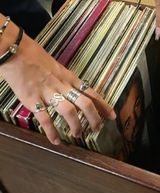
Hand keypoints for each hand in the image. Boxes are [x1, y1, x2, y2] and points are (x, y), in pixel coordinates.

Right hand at [1, 31, 115, 144]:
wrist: (15, 52)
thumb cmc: (33, 56)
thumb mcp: (54, 66)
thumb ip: (63, 79)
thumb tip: (71, 89)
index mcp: (67, 76)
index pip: (90, 92)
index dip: (103, 104)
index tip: (112, 115)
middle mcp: (62, 85)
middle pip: (85, 103)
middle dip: (94, 117)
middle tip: (97, 128)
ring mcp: (48, 93)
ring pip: (69, 111)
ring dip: (76, 125)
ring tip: (78, 134)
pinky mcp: (33, 100)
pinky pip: (45, 119)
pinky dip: (52, 132)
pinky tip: (56, 140)